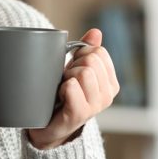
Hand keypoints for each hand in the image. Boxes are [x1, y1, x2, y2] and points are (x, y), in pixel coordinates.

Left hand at [27, 28, 119, 149]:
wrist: (47, 127)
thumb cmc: (61, 95)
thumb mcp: (75, 69)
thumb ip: (86, 50)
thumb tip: (96, 32)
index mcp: (110, 83)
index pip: (99, 52)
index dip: (80, 54)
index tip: (73, 68)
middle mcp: (107, 95)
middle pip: (91, 60)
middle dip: (73, 65)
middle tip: (65, 80)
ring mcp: (95, 106)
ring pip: (83, 72)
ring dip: (66, 77)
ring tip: (62, 89)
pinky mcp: (79, 114)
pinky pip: (72, 87)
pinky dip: (62, 87)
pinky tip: (60, 97)